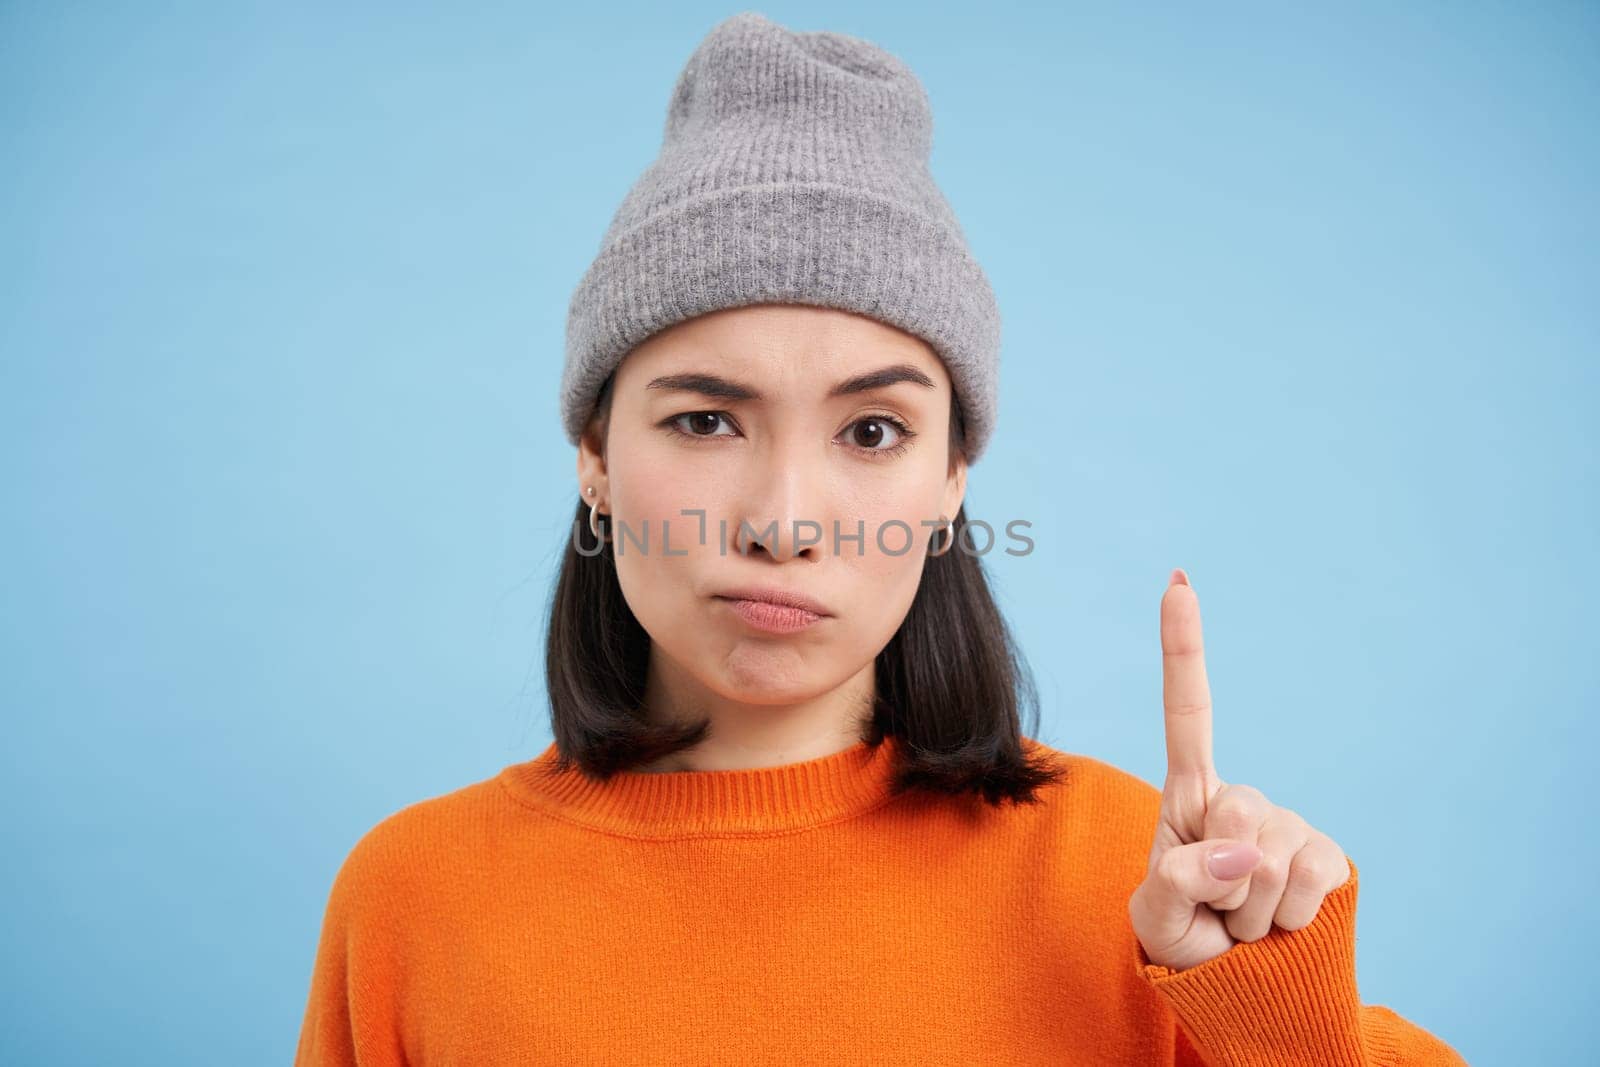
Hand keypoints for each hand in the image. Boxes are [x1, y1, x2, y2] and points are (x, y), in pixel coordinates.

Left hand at [1128, 568, 1350, 971]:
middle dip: (1220, 879)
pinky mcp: (1329, 856)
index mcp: (1191, 796)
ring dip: (1253, 909)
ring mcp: (1289, 823)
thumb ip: (1179, 882)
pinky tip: (1283, 922)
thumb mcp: (1156, 916)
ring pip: (1269, 857)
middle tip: (1218, 907)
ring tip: (1245, 919)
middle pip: (1236, 813)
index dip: (1183, 646)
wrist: (1240, 983)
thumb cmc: (1186, 939)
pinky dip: (1290, 917)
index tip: (1177, 580)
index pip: (1188, 712)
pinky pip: (1310, 880)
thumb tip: (1243, 856)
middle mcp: (1242, 797)